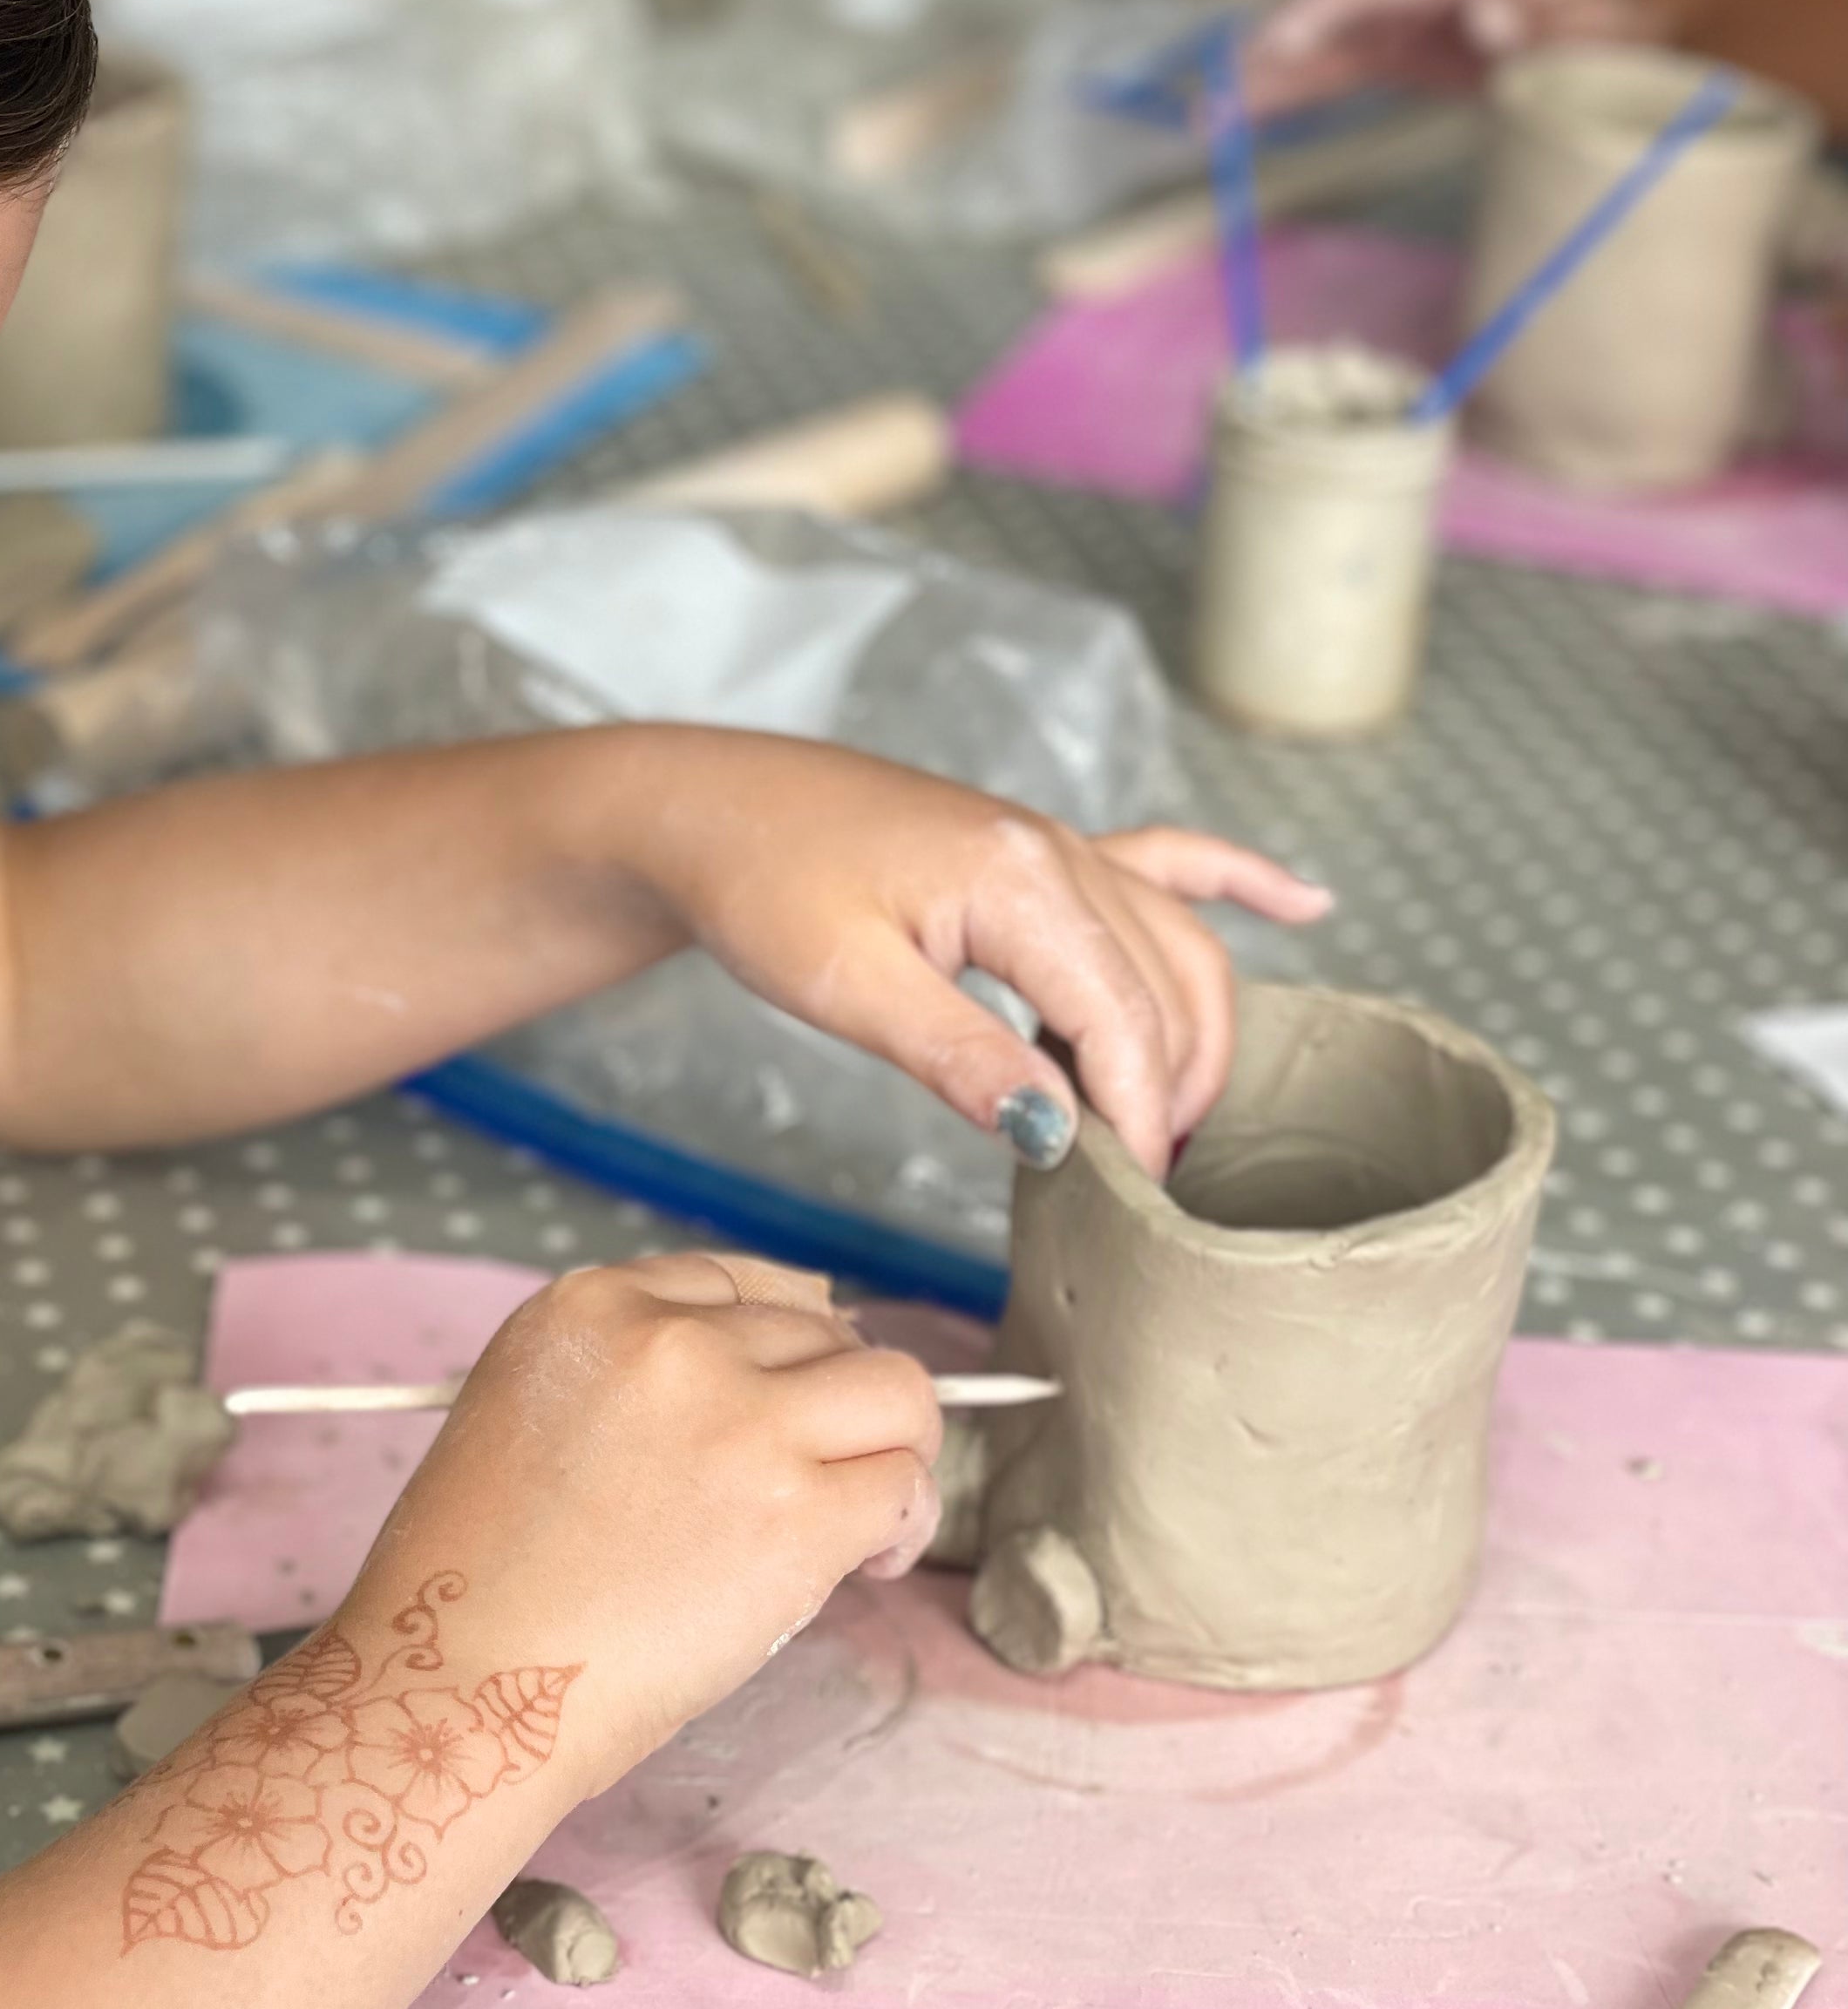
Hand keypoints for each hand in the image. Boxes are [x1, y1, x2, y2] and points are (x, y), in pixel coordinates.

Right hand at [349, 1253, 943, 1780]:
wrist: (457, 1685)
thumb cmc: (476, 1586)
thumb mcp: (525, 1414)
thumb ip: (628, 1378)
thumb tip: (773, 1377)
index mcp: (590, 1308)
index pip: (743, 1285)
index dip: (782, 1349)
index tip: (787, 1406)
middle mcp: (673, 1342)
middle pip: (824, 1333)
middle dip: (834, 1405)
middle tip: (819, 1479)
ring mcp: (743, 1421)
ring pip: (897, 1390)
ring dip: (894, 1448)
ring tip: (867, 1514)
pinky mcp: (797, 1512)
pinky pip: (903, 1487)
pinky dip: (903, 1526)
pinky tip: (870, 1564)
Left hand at [610, 737, 1327, 1179]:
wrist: (703, 809)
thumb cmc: (758, 884)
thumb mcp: (848, 986)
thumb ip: (961, 1056)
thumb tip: (1055, 1131)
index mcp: (1022, 880)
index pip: (1124, 1021)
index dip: (1138, 1120)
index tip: (1133, 1199)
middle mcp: (1061, 852)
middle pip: (1168, 991)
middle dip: (1171, 1093)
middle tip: (1141, 1187)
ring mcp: (1057, 844)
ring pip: (1176, 945)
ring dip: (1194, 1034)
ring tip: (1176, 1125)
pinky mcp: (1037, 850)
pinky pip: (1165, 861)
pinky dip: (1238, 882)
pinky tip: (1304, 903)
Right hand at [1245, 0, 1642, 113]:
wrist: (1605, 44)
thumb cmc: (1609, 32)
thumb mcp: (1599, 33)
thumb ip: (1547, 25)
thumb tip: (1484, 11)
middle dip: (1307, 10)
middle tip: (1263, 55)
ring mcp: (1400, 4)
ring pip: (1323, 24)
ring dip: (1268, 61)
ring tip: (1214, 104)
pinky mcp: (1383, 47)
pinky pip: (1323, 66)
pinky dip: (1279, 90)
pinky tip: (1228, 116)